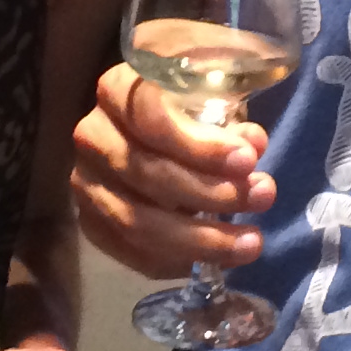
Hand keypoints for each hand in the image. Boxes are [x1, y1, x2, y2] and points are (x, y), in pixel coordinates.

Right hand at [68, 62, 275, 278]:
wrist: (155, 125)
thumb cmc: (190, 98)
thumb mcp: (212, 89)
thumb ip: (230, 112)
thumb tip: (252, 146)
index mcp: (116, 89)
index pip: (149, 117)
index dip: (199, 144)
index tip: (248, 160)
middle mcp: (93, 136)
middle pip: (147, 173)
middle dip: (211, 192)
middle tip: (263, 197)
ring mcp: (87, 183)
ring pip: (138, 221)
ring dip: (200, 239)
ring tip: (251, 242)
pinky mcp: (92, 222)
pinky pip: (132, 253)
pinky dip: (177, 261)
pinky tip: (219, 260)